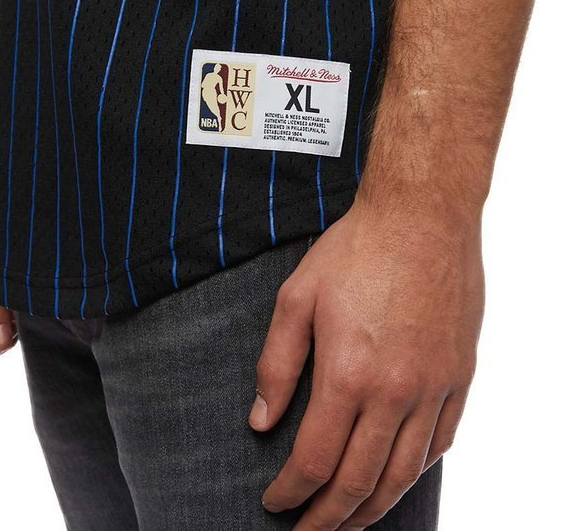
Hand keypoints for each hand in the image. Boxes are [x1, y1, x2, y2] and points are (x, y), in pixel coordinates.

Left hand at [250, 196, 482, 528]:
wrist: (422, 217)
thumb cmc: (355, 252)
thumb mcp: (296, 299)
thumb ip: (276, 366)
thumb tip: (260, 421)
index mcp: (348, 374)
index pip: (314, 460)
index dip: (289, 493)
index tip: (273, 504)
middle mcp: (395, 392)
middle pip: (359, 482)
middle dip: (328, 518)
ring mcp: (433, 387)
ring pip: (404, 474)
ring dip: (373, 509)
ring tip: (348, 522)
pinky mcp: (459, 376)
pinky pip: (441, 443)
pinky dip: (415, 473)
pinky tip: (397, 478)